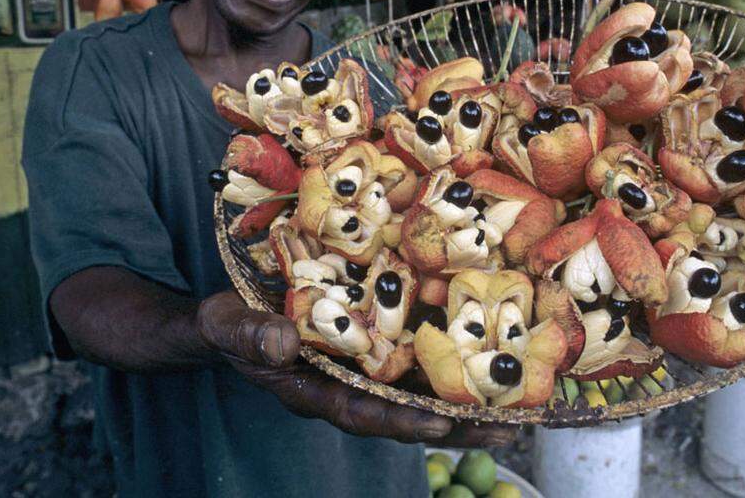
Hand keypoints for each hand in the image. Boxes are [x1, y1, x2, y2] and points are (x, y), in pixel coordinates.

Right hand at [197, 291, 515, 447]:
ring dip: (465, 402)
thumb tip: (283, 344)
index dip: (401, 421)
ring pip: (418, 393)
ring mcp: (361, 369)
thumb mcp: (227, 325)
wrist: (227, 316)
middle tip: (506, 429)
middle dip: (455, 424)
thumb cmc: (226, 324)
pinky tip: (489, 363)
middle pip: (405, 414)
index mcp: (311, 391)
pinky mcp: (372, 345)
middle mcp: (344, 386)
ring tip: (518, 409)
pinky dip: (450, 365)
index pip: (362, 413)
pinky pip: (415, 361)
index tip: (441, 424)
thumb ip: (251, 336)